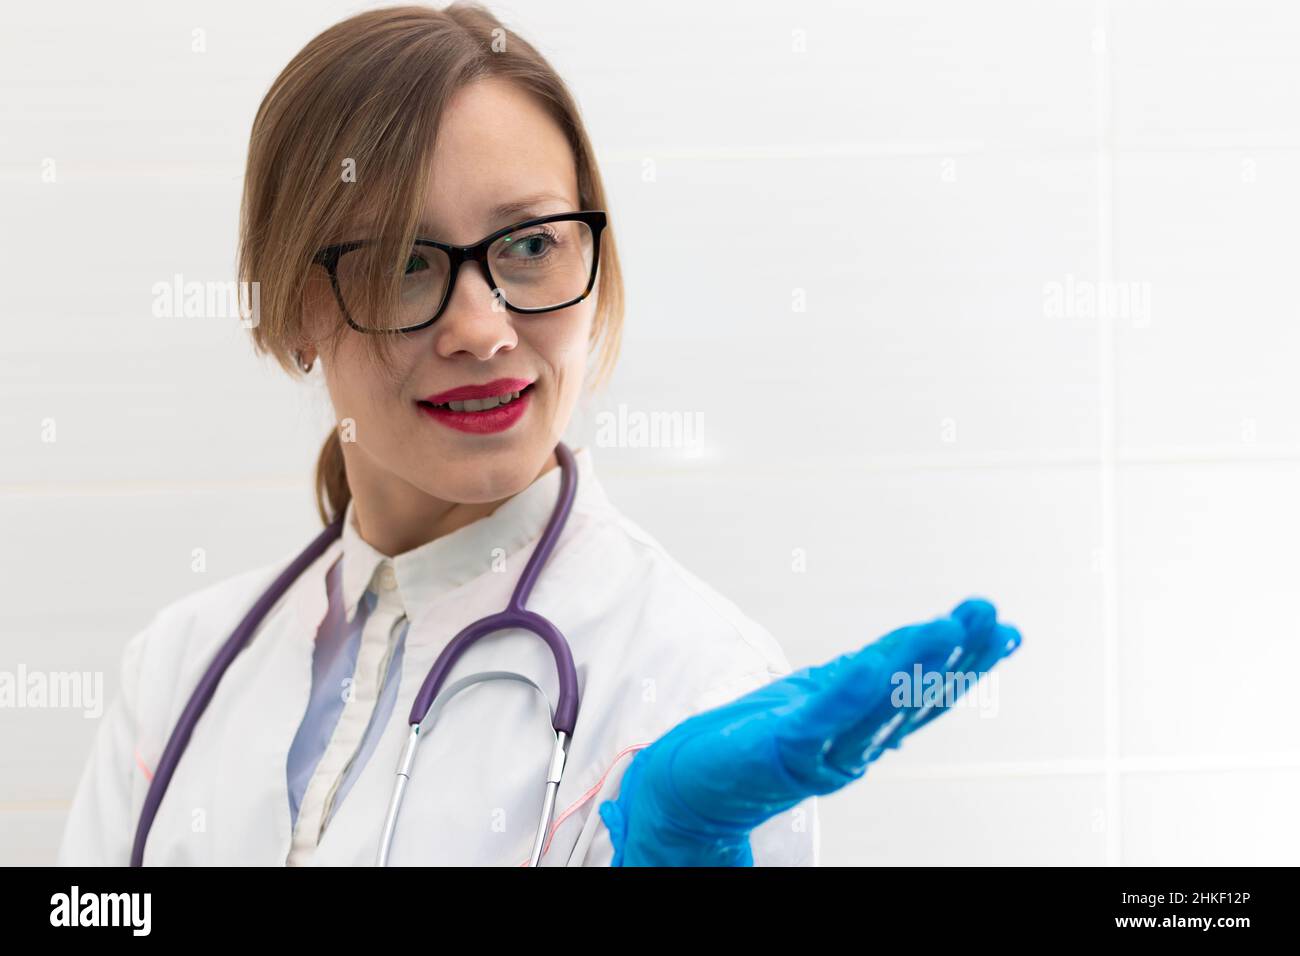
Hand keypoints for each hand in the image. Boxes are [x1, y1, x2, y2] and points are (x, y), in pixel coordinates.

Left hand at [598, 598, 1022, 865]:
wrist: (689, 786)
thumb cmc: (754, 740)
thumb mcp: (823, 695)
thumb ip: (871, 676)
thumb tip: (924, 642)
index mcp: (863, 733)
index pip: (925, 696)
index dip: (968, 665)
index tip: (1006, 631)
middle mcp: (853, 747)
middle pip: (913, 700)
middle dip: (957, 659)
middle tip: (993, 619)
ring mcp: (820, 751)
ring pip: (878, 705)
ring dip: (916, 664)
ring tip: (952, 627)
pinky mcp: (781, 748)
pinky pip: (821, 718)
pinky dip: (850, 691)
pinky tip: (874, 662)